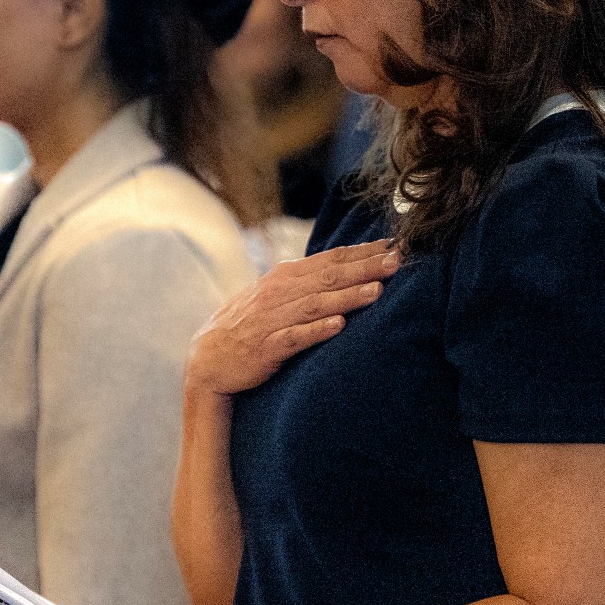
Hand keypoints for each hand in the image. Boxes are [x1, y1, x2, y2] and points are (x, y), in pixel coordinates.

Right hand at [187, 241, 397, 396]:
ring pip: (314, 305)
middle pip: (327, 278)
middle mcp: (278, 293)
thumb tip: (344, 268)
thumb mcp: (275, 296)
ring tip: (376, 292)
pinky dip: (316, 331)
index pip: (328, 260)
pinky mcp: (266, 348)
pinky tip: (338, 327)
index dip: (361, 252)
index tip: (392, 245)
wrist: (208, 358)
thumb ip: (307, 282)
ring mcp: (271, 320)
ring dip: (346, 298)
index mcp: (283, 277)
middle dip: (364, 269)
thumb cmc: (249, 325)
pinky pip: (294, 338)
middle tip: (396, 261)